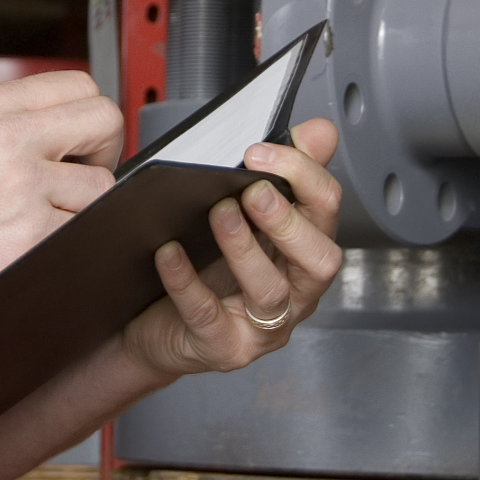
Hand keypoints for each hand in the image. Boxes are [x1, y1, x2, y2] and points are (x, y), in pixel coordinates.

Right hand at [0, 72, 122, 319]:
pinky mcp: (36, 231)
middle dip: (102, 154)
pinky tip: (32, 250)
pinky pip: (88, 232)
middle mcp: (9, 137)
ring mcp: (25, 184)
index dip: (88, 120)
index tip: (79, 144)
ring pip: (102, 186)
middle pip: (105, 120)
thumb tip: (77, 132)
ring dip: (82, 210)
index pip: (79, 86)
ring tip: (37, 225)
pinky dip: (71, 246)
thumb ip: (16, 128)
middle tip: (75, 182)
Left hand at [122, 118, 341, 380]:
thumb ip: (281, 173)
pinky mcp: (224, 348)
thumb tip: (317, 131)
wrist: (153, 322)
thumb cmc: (204, 266)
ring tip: (217, 214)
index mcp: (303, 250)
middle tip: (254, 191)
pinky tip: (169, 253)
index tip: (262, 152)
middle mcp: (294, 291)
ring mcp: (262, 326)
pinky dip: (188, 282)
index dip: (303, 177)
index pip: (327, 210)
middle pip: (319, 260)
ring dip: (245, 249)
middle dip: (289, 222)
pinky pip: (209, 317)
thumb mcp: (243, 215)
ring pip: (270, 292)